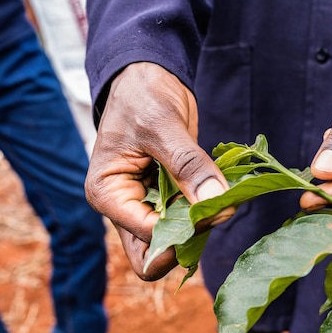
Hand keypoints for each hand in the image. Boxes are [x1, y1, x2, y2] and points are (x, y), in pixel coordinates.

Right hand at [85, 62, 231, 279]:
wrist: (148, 78)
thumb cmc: (142, 95)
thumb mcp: (163, 126)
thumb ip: (188, 165)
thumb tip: (216, 201)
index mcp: (108, 194)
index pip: (147, 238)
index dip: (184, 230)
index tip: (219, 208)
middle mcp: (124, 207)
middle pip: (155, 253)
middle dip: (190, 240)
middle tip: (219, 211)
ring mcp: (145, 205)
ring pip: (174, 240)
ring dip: (201, 225)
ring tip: (223, 197)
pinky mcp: (166, 198)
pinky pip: (187, 219)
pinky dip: (205, 211)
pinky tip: (220, 192)